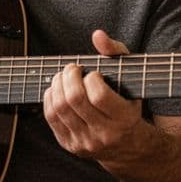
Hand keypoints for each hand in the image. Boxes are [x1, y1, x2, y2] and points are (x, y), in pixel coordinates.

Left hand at [42, 29, 144, 160]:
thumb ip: (116, 51)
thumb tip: (97, 35)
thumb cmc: (128, 103)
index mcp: (124, 118)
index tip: (93, 73)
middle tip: (72, 68)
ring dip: (57, 85)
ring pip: (60, 108)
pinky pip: (51, 118)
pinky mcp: (71, 145)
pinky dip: (50, 98)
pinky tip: (57, 90)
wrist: (128, 146)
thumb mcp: (131, 76)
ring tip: (64, 76)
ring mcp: (86, 142)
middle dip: (69, 76)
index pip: (98, 95)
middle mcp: (105, 134)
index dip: (91, 78)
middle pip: (75, 100)